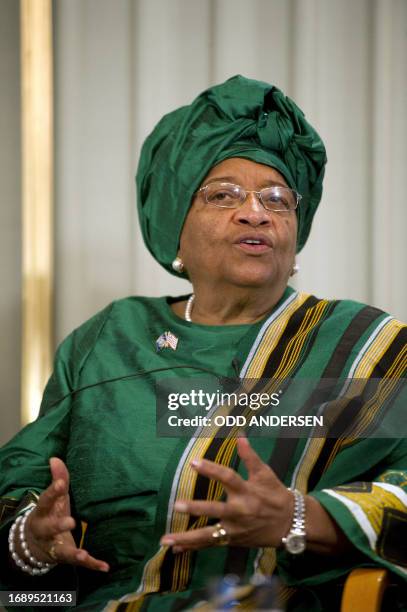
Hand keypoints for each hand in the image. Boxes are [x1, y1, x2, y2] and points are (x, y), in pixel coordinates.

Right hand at [14, 457, 108, 571]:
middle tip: (71, 521)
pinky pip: (79, 562)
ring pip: (63, 551)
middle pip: (49, 529)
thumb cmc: (50, 513)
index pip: (46, 501)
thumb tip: (55, 458)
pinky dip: (92, 565)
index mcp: (43, 512)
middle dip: (58, 525)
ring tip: (83, 554)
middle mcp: (46, 531)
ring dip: (74, 553)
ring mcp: (55, 546)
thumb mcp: (54, 498)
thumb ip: (58, 479)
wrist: (36, 544)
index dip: (52, 492)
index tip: (59, 484)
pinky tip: (105, 567)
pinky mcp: (67, 557)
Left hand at [160, 438, 293, 552]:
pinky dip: (192, 547)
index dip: (211, 469)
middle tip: (176, 505)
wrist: (290, 524)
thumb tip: (239, 435)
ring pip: (208, 535)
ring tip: (166, 539)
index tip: (193, 462)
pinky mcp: (232, 540)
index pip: (228, 477)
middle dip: (196, 508)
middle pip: (216, 509)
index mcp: (247, 491)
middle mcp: (240, 511)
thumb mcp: (265, 474)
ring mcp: (235, 529)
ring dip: (186, 537)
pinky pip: (210, 544)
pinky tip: (174, 549)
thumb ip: (250, 456)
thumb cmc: (276, 495)